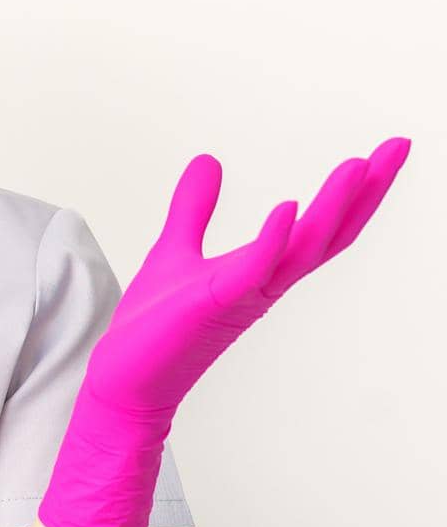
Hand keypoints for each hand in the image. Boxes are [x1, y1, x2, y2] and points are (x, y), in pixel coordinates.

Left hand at [88, 136, 410, 413]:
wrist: (127, 378)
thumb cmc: (154, 323)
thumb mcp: (177, 247)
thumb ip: (194, 207)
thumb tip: (208, 161)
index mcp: (262, 270)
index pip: (320, 227)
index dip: (354, 192)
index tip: (384, 152)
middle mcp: (264, 283)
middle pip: (330, 233)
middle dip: (366, 191)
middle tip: (399, 148)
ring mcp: (244, 294)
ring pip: (304, 249)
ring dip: (333, 207)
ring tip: (359, 165)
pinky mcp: (214, 303)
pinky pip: (252, 270)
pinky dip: (272, 240)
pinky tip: (288, 207)